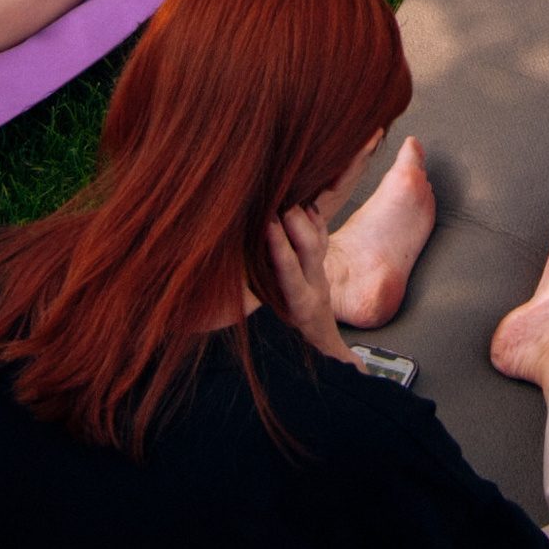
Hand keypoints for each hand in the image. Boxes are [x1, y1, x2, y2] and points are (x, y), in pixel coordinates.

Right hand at [266, 203, 357, 364]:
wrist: (324, 353)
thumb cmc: (297, 351)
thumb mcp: (277, 337)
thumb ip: (260, 313)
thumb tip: (224, 307)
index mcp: (300, 304)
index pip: (289, 269)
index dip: (280, 246)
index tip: (268, 223)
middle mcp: (315, 288)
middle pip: (311, 248)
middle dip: (296, 223)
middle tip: (280, 201)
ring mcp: (322, 278)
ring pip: (319, 241)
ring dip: (305, 217)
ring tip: (291, 195)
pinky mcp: (324, 271)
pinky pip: (324, 241)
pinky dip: (315, 221)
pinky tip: (307, 205)